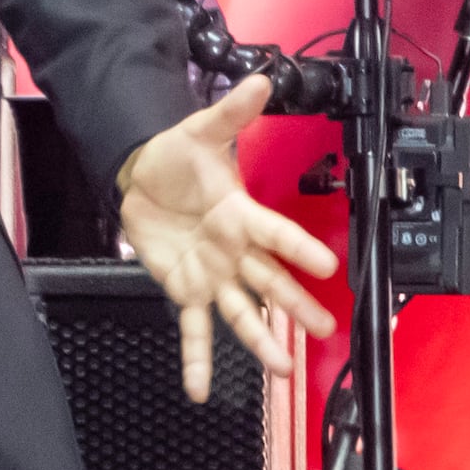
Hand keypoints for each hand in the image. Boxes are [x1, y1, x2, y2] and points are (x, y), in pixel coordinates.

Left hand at [113, 75, 340, 405]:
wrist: (141, 176)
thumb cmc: (179, 156)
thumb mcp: (201, 130)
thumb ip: (231, 112)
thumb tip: (259, 81)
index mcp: (240, 214)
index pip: (275, 233)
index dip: (299, 248)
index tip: (327, 264)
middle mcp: (232, 250)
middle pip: (269, 282)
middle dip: (296, 305)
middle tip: (325, 327)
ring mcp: (211, 274)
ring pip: (240, 312)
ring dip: (260, 340)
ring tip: (281, 368)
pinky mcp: (185, 289)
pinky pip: (193, 329)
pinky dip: (196, 360)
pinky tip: (199, 387)